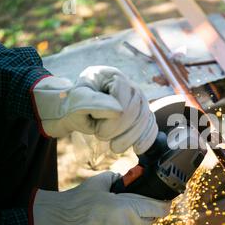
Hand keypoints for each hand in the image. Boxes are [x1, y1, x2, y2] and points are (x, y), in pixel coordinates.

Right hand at [32, 172, 170, 224]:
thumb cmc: (78, 202)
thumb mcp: (100, 183)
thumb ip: (117, 179)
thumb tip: (126, 178)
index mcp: (130, 209)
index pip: (160, 210)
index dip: (163, 206)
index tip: (164, 204)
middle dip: (145, 217)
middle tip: (134, 210)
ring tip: (116, 220)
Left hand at [33, 66, 157, 153]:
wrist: (75, 113)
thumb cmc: (74, 105)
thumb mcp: (75, 101)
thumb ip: (93, 103)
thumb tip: (119, 111)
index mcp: (111, 75)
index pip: (123, 92)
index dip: (113, 115)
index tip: (96, 127)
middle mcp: (129, 84)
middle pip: (136, 108)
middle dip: (119, 128)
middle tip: (100, 135)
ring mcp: (138, 99)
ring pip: (144, 118)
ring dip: (130, 137)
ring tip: (114, 147)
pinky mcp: (142, 113)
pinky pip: (150, 124)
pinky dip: (146, 138)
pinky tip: (138, 148)